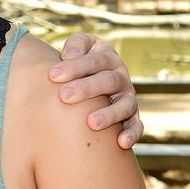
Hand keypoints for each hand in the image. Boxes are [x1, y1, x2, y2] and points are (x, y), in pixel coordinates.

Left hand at [48, 33, 142, 148]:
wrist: (90, 80)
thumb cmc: (79, 63)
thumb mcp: (78, 46)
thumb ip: (75, 45)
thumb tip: (69, 55)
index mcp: (108, 58)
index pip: (95, 60)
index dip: (75, 66)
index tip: (52, 75)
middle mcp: (121, 78)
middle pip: (108, 81)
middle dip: (86, 88)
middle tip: (64, 96)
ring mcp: (127, 98)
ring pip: (125, 105)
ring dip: (109, 114)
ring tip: (91, 123)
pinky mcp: (132, 118)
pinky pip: (136, 126)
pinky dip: (132, 134)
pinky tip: (121, 143)